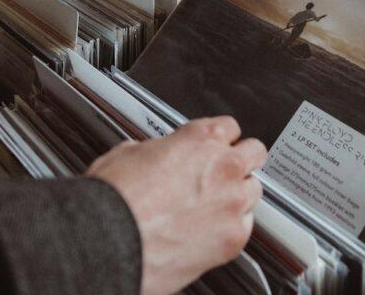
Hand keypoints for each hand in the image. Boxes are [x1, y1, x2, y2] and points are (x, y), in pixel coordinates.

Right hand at [87, 117, 266, 294]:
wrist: (110, 240)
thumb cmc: (115, 199)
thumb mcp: (128, 153)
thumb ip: (156, 151)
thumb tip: (154, 156)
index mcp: (201, 139)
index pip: (230, 126)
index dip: (219, 137)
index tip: (215, 145)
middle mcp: (224, 168)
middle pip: (254, 153)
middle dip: (240, 160)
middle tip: (222, 172)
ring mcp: (232, 203)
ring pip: (254, 190)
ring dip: (238, 194)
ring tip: (214, 204)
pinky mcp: (233, 238)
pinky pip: (245, 226)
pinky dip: (231, 227)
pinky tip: (211, 230)